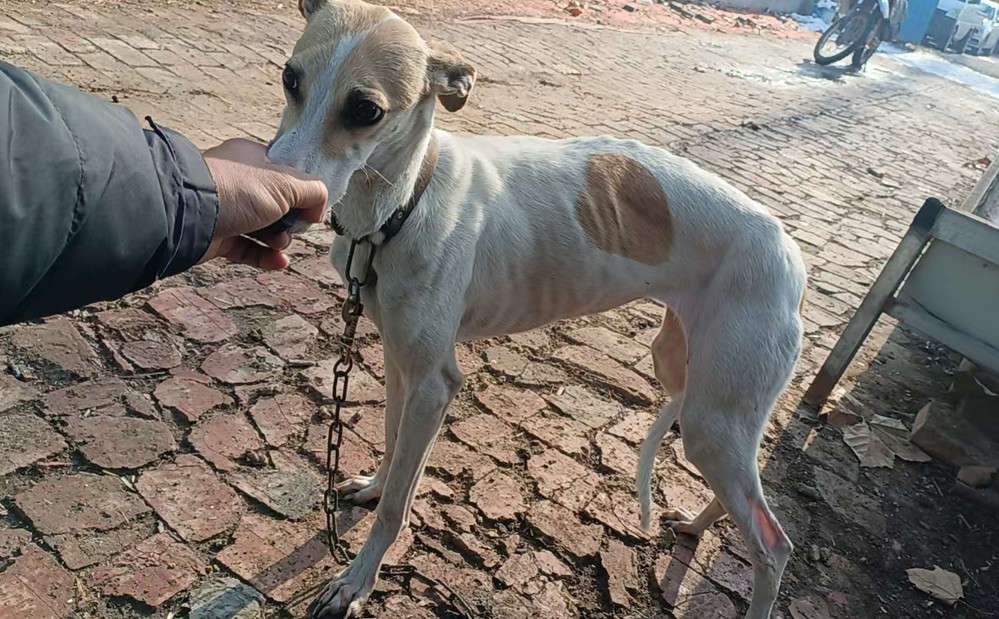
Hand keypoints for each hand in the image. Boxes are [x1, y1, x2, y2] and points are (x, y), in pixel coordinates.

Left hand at [200, 138, 327, 269]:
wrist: (189, 215)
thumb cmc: (236, 190)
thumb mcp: (286, 183)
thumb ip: (313, 190)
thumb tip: (318, 208)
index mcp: (253, 160)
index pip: (286, 173)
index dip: (302, 191)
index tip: (309, 206)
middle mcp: (239, 183)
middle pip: (277, 205)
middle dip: (290, 220)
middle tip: (292, 226)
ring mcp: (228, 211)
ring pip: (263, 229)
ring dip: (278, 239)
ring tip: (279, 242)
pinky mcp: (219, 236)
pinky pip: (248, 249)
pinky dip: (265, 256)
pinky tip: (280, 262)